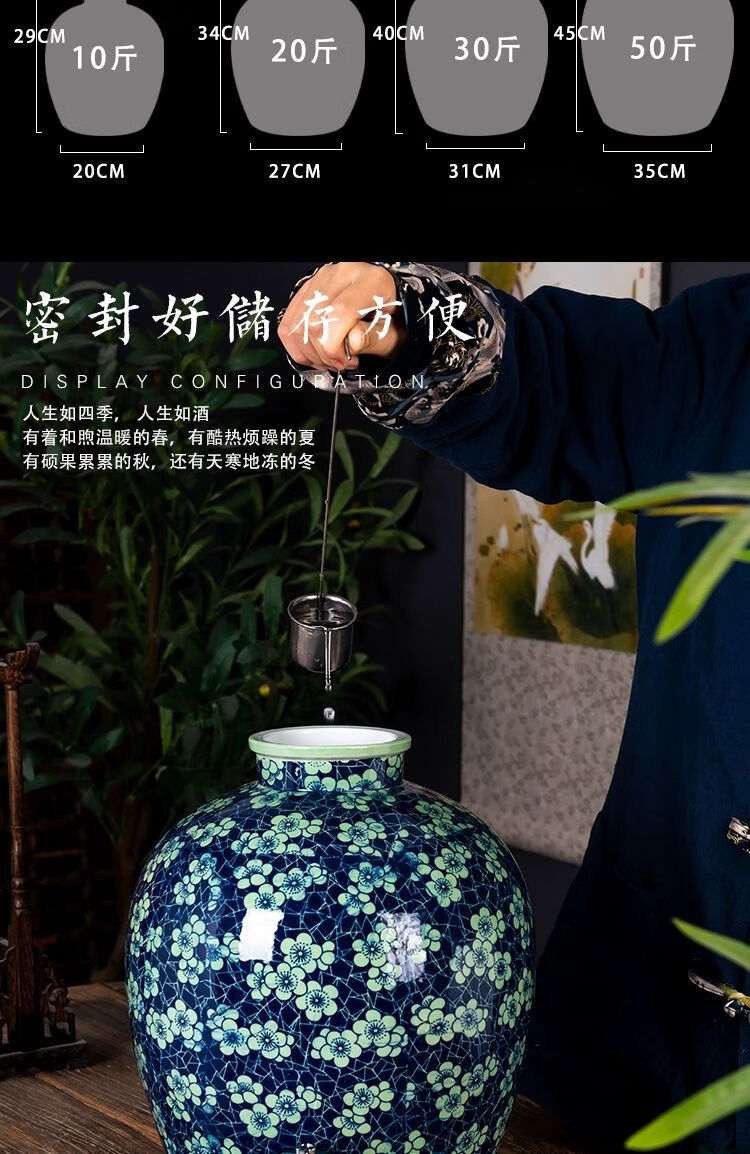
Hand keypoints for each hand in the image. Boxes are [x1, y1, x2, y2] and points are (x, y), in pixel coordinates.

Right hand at [279, 262, 406, 372]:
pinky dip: (297, 346)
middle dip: (323, 353)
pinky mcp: (306, 291)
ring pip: (297, 324)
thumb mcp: (391, 333)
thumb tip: (351, 343)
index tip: (343, 361)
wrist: (384, 306)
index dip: (335, 345)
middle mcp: (342, 274)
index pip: (339, 312)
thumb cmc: (390, 320)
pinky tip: (314, 353)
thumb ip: (372, 338)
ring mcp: (321, 280)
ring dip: (310, 352)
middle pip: (314, 321)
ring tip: (329, 359)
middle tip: (339, 363)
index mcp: (370, 281)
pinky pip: (288, 323)